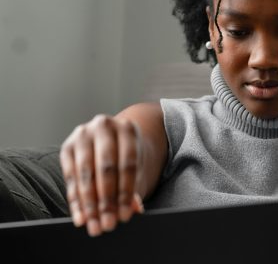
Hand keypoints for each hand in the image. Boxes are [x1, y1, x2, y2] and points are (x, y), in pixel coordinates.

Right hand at [60, 114, 143, 236]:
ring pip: (86, 174)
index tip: (125, 215)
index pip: (128, 164)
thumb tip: (134, 209)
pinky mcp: (66, 146)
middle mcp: (104, 126)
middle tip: (108, 224)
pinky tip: (81, 217)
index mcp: (128, 129)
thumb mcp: (136, 169)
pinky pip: (70, 178)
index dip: (126, 192)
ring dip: (90, 203)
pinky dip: (76, 201)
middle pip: (106, 168)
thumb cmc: (127, 158)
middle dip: (107, 200)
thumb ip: (134, 187)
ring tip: (95, 225)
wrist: (112, 139)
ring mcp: (83, 134)